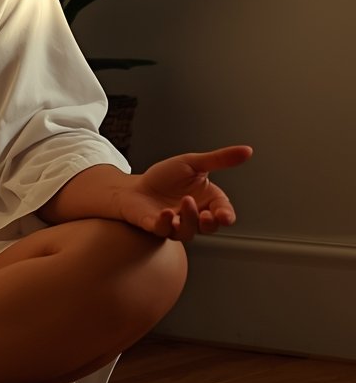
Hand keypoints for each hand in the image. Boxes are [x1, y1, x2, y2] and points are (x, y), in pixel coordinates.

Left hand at [118, 145, 252, 240]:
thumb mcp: (193, 163)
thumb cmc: (164, 177)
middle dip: (210, 223)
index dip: (225, 216)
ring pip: (188, 232)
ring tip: (186, 202)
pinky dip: (165, 223)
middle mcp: (193, 216)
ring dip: (189, 219)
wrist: (135, 186)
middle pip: (208, 227)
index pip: (223, 213)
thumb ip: (219, 159)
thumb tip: (248, 150)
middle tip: (207, 214)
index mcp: (206, 201)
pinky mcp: (155, 226)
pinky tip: (166, 212)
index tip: (224, 216)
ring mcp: (174, 224)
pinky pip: (163, 230)